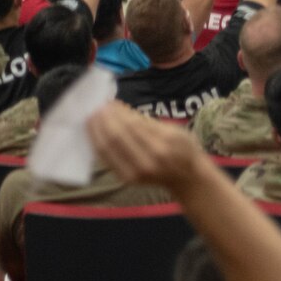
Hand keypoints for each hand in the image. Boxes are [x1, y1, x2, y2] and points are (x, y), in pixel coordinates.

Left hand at [90, 102, 205, 190]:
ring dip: (97, 129)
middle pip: (116, 136)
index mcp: (162, 145)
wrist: (187, 179)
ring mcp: (135, 173)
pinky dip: (97, 142)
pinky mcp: (126, 178)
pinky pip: (106, 158)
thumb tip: (121, 110)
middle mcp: (147, 161)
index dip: (118, 112)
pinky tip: (95, 132)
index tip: (110, 102)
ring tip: (93, 116)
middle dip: (104, 119)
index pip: (132, 125)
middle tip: (98, 106)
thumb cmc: (183, 150)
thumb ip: (149, 122)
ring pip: (107, 147)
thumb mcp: (175, 131)